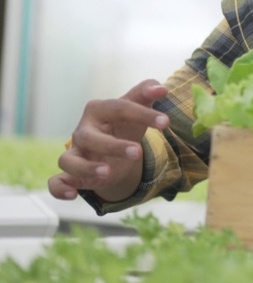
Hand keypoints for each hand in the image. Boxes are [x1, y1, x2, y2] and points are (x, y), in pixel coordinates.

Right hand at [48, 80, 169, 202]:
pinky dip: (60, 188)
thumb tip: (161, 88)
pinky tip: (72, 194)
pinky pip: (56, 182)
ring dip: (86, 168)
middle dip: (113, 146)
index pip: (119, 108)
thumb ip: (146, 94)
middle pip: (90, 137)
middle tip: (137, 152)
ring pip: (69, 160)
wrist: (112, 149)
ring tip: (107, 173)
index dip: (143, 114)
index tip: (166, 123)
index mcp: (99, 110)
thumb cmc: (124, 124)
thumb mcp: (136, 108)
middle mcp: (82, 131)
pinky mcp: (70, 174)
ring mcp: (74, 153)